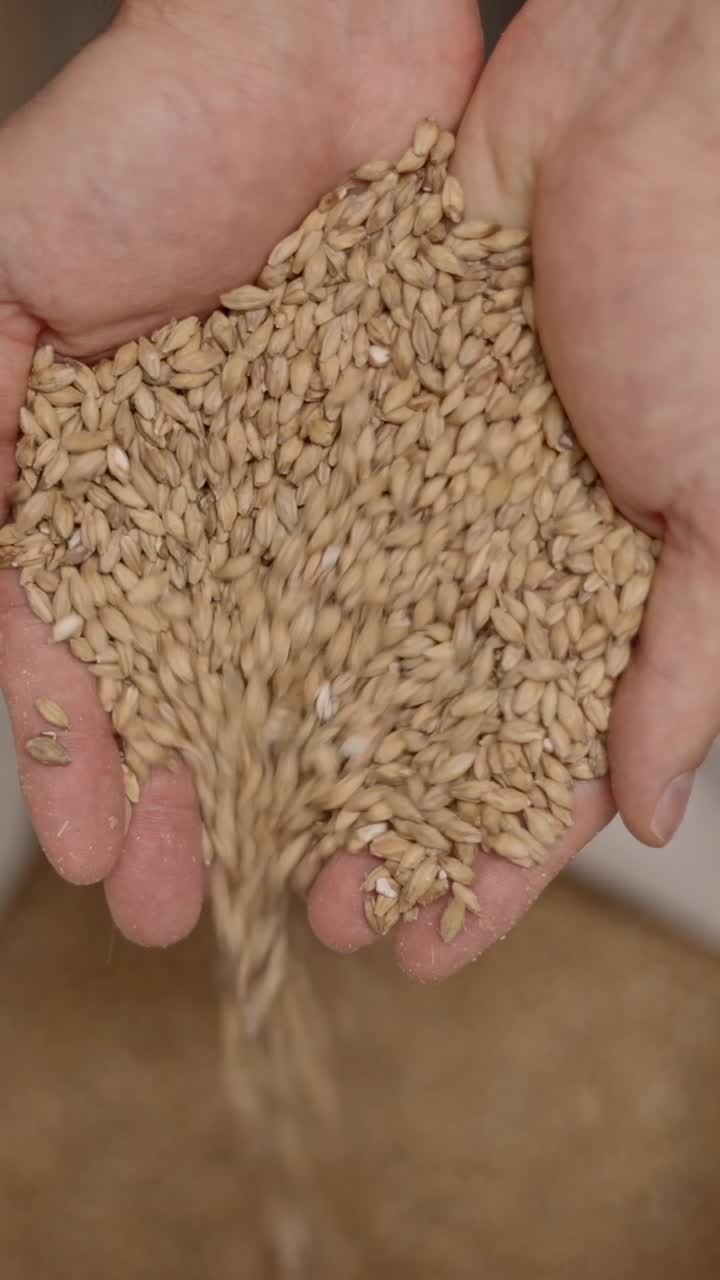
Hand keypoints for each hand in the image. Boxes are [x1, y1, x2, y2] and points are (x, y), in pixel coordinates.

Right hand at [0, 0, 482, 942]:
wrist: (317, 44)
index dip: (89, 764)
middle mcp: (236, 523)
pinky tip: (431, 792)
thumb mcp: (4, 283)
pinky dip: (437, 710)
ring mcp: (343, 510)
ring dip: (317, 799)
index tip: (95, 856)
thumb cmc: (149, 138)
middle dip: (199, 814)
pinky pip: (444, 613)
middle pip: (217, 701)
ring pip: (331, 683)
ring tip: (316, 901)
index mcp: (126, 497)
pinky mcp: (446, 482)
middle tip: (192, 913)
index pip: (98, 661)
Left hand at [312, 0, 719, 976]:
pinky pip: (286, 528)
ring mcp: (421, 487)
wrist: (647, 95)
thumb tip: (655, 809)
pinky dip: (240, 603)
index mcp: (604, 595)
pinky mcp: (351, 413)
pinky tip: (199, 685)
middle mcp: (502, 552)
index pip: (537, 768)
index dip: (484, 863)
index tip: (426, 943)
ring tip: (229, 832)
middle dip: (363, 824)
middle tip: (307, 910)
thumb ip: (689, 663)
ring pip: (334, 643)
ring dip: (284, 742)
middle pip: (417, 724)